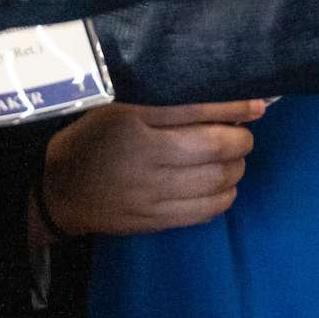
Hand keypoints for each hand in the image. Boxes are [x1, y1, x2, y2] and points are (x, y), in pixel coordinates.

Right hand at [39, 100, 265, 238]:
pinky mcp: (154, 221)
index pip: (196, 110)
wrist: (59, 190)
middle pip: (214, 149)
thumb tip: (218, 96)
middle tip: (242, 135)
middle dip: (240, 141)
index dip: (234, 108)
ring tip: (233, 160)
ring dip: (236, 169)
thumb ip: (163, 100)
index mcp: (133, 119)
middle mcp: (144, 156)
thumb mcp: (116, 105)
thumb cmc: (92, 137)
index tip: (258, 104)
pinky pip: (204, 211)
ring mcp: (150, 194)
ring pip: (216, 182)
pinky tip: (222, 187)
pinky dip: (223, 197)